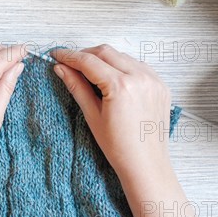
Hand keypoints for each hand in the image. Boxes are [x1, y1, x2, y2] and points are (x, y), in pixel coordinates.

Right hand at [52, 45, 171, 181]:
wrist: (146, 164)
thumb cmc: (119, 147)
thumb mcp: (92, 116)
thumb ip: (76, 87)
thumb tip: (61, 68)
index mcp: (121, 86)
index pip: (88, 61)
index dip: (69, 56)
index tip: (57, 55)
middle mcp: (140, 78)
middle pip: (105, 52)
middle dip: (85, 54)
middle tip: (70, 63)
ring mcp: (153, 80)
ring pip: (122, 56)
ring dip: (104, 59)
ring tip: (90, 73)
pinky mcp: (161, 84)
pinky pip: (138, 65)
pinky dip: (122, 66)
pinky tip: (112, 78)